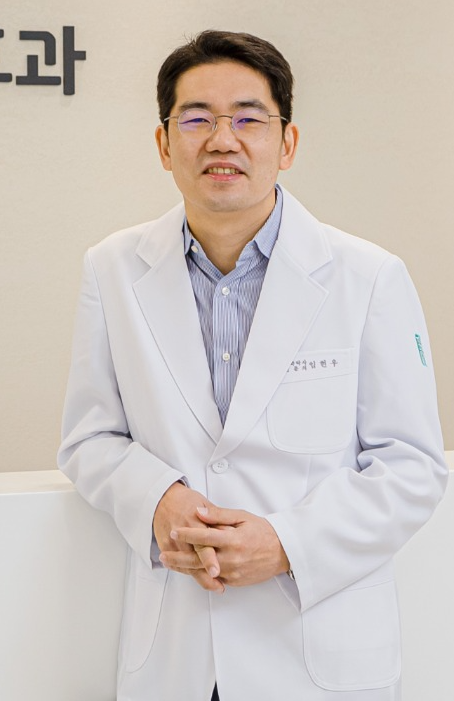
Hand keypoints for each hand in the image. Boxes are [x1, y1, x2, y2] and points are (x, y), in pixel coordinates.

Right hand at [153, 482, 223, 591]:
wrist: (162, 498)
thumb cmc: (186, 500)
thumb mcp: (204, 502)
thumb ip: (217, 517)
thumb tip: (231, 530)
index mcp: (194, 520)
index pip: (203, 542)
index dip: (209, 558)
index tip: (216, 571)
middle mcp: (182, 533)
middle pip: (194, 558)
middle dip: (205, 575)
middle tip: (219, 586)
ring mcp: (172, 542)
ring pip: (186, 565)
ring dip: (200, 577)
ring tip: (216, 586)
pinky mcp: (165, 547)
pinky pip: (178, 564)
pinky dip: (190, 572)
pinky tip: (202, 579)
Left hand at [160, 505, 289, 587]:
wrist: (283, 552)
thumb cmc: (262, 531)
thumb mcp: (242, 517)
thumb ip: (218, 515)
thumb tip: (199, 511)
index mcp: (233, 539)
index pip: (204, 537)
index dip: (187, 534)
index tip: (174, 531)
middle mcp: (232, 558)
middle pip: (199, 560)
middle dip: (178, 558)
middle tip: (163, 555)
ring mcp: (233, 572)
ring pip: (204, 573)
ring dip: (185, 569)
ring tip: (170, 563)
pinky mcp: (236, 581)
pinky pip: (214, 579)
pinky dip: (201, 575)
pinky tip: (189, 570)